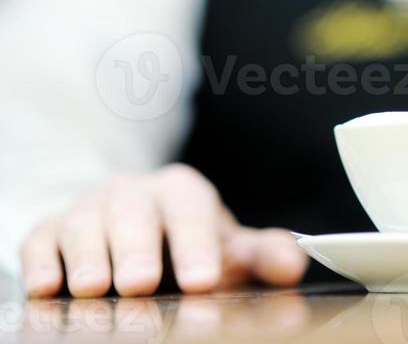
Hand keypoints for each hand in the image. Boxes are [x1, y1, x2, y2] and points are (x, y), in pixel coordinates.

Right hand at [20, 163, 306, 297]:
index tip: (202, 282)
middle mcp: (133, 193)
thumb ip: (259, 255)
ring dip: (88, 255)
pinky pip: (41, 237)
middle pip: (133, 211)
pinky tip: (47, 285)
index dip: (197, 244)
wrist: (132, 229)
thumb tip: (295, 264)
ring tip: (92, 288)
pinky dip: (41, 259)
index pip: (190, 209)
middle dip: (135, 247)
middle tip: (139, 284)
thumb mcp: (225, 247)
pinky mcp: (51, 229)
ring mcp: (89, 208)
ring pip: (85, 221)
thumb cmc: (186, 244)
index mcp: (181, 191)